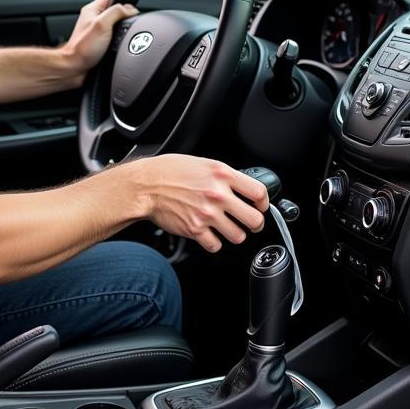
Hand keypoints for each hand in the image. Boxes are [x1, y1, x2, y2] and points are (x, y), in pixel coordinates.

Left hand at [61, 0, 137, 77]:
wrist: (75, 69)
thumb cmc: (82, 49)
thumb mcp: (102, 24)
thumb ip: (117, 12)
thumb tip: (131, 10)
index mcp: (92, 9)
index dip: (124, 0)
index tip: (132, 10)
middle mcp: (94, 19)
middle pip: (116, 10)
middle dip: (125, 16)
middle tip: (128, 25)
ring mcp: (97, 31)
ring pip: (117, 25)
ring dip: (123, 30)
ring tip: (122, 37)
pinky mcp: (100, 43)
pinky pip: (115, 37)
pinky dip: (119, 41)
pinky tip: (119, 45)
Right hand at [128, 155, 269, 252]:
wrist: (145, 186)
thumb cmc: (169, 172)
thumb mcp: (202, 163)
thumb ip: (223, 176)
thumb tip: (240, 188)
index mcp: (222, 175)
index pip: (259, 192)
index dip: (263, 202)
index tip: (260, 206)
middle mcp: (218, 195)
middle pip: (254, 219)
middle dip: (254, 224)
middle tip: (250, 223)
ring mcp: (207, 214)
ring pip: (238, 236)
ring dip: (234, 234)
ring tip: (226, 228)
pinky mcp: (195, 230)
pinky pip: (216, 245)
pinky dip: (214, 242)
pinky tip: (208, 234)